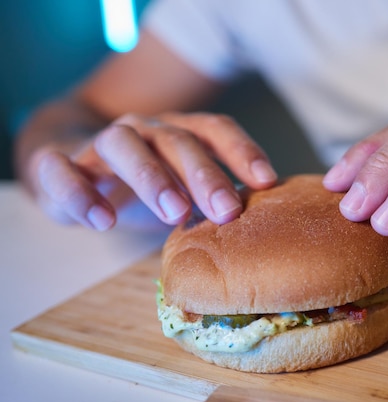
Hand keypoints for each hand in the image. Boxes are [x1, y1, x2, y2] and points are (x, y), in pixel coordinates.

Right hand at [31, 112, 276, 230]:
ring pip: (124, 144)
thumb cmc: (143, 181)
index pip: (215, 130)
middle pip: (176, 140)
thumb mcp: (182, 185)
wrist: (69, 163)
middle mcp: (144, 129)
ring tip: (174, 213)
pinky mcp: (56, 162)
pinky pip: (62, 170)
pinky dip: (81, 193)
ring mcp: (100, 142)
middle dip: (204, 174)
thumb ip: (213, 196)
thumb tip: (265, 222)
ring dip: (152, 177)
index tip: (267, 181)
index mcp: (178, 132)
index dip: (243, 151)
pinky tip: (102, 221)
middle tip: (227, 211)